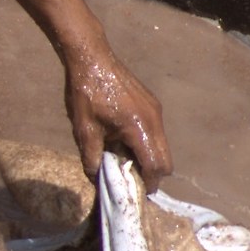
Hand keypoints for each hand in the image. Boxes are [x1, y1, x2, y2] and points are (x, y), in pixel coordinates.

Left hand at [64, 47, 172, 182]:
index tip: (135, 192)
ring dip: (148, 157)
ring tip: (124, 160)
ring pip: (162, 146)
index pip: (156, 166)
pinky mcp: (151, 104)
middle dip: (152, 174)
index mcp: (140, 128)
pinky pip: (156, 132)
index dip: (148, 183)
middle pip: (165, 159)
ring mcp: (155, 110)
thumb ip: (92, 158)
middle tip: (130, 180)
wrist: (91, 58)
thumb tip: (96, 179)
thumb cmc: (86, 94)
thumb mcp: (84, 131)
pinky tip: (124, 140)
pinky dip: (146, 143)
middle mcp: (155, 120)